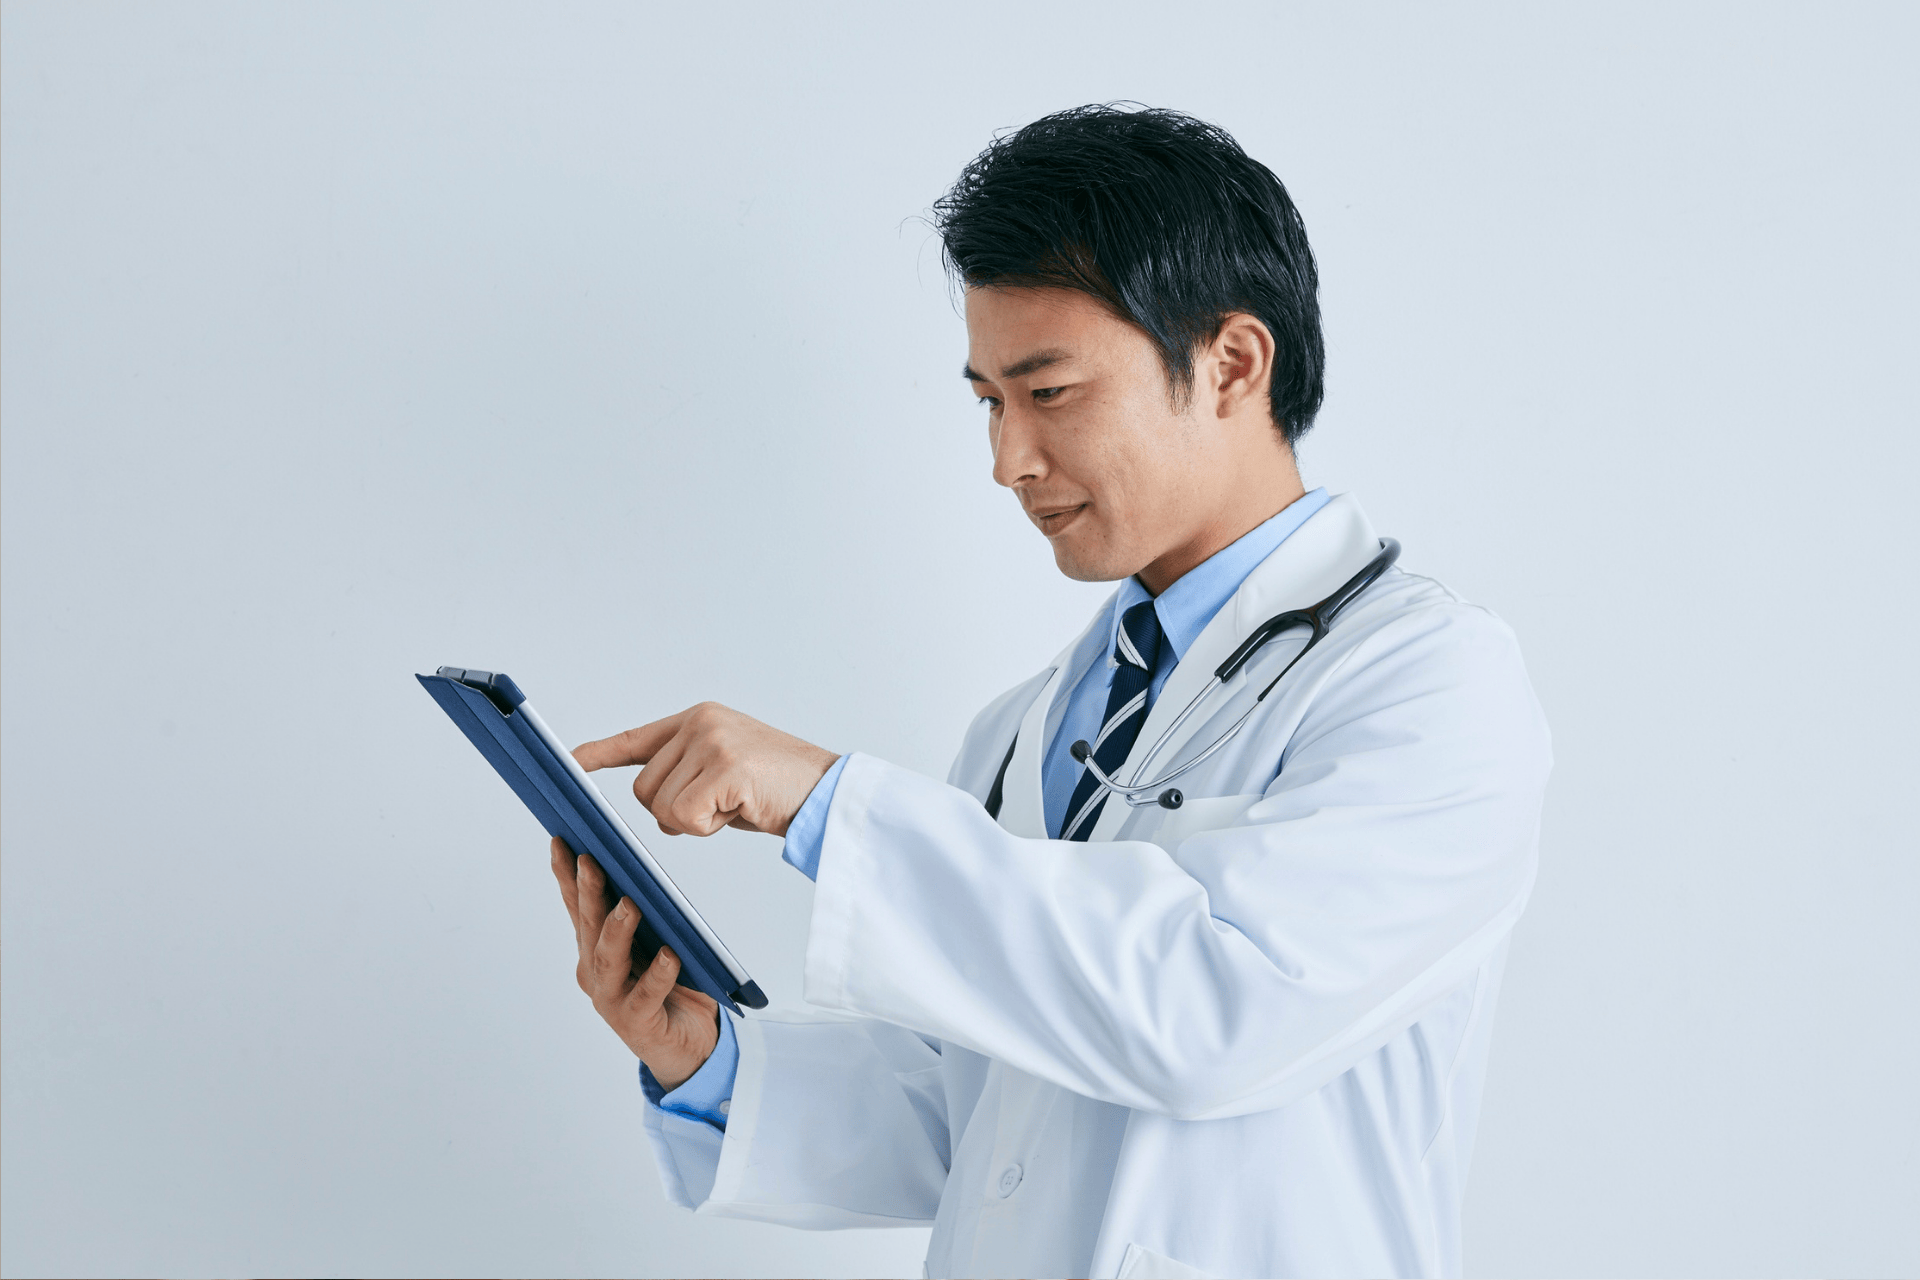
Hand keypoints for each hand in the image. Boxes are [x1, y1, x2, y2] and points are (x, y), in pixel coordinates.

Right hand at [549, 837, 717, 1088]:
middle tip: (590, 860)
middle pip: (589, 926)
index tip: (562, 842)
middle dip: (587, 891)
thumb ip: (645, 919)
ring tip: (630, 904)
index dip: (567, 876)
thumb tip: (643, 875)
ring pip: (609, 959)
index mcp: (596, 951)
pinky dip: (658, 974)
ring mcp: (613, 999)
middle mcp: (597, 974)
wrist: (689, 1046)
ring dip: (617, 929)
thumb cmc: (671, 989)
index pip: (578, 908)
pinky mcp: (638, 1022)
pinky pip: (647, 994)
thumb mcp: (654, 944)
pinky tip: (669, 956)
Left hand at [573, 701, 837, 838]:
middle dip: (676, 813)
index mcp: (698, 720)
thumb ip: (686, 775)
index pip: (636, 739)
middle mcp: (700, 723)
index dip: (598, 754)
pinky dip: (708, 828)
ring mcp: (712, 741)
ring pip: (661, 807)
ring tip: (736, 805)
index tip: (567, 763)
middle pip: (644, 791)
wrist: (828, 793)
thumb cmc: (778, 790)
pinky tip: (739, 810)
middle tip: (722, 806)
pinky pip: (684, 817)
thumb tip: (654, 806)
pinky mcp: (724, 766)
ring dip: (696, 822)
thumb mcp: (724, 772)